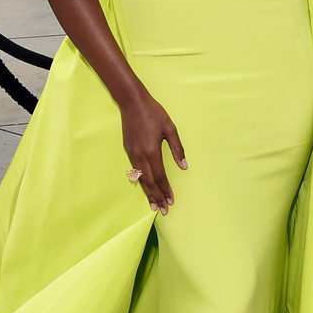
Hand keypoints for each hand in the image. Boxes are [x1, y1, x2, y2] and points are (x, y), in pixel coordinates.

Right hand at [121, 92, 186, 214]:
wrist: (132, 102)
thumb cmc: (153, 113)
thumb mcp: (170, 128)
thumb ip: (177, 148)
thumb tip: (184, 165)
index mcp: (152, 151)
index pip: (160, 177)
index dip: (166, 190)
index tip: (171, 201)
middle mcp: (141, 156)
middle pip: (150, 183)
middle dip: (157, 197)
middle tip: (163, 210)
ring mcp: (132, 154)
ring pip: (141, 179)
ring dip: (148, 193)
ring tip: (153, 205)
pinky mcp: (128, 151)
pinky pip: (136, 172)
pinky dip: (141, 182)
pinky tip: (145, 188)